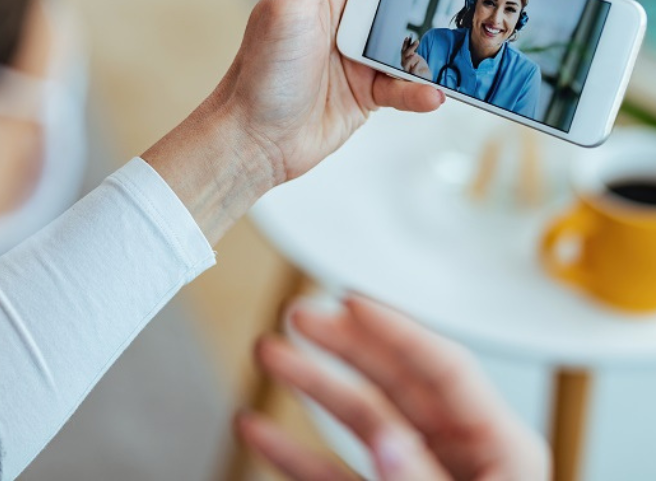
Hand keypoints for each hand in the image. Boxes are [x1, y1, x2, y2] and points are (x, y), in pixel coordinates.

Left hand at [143, 0, 444, 241]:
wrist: (253, 141)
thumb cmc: (260, 74)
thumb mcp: (288, 8)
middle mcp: (346, 9)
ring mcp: (359, 49)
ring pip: (414, 33)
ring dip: (433, 44)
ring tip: (449, 55)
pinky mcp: (368, 88)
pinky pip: (407, 82)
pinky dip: (421, 89)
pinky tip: (429, 94)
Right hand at [237, 296, 549, 480]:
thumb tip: (388, 437)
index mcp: (500, 452)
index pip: (442, 368)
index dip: (393, 328)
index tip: (347, 299)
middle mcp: (457, 458)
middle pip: (394, 382)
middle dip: (343, 346)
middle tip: (299, 315)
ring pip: (358, 420)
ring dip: (311, 387)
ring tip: (269, 355)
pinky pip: (332, 472)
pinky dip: (294, 452)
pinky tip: (260, 431)